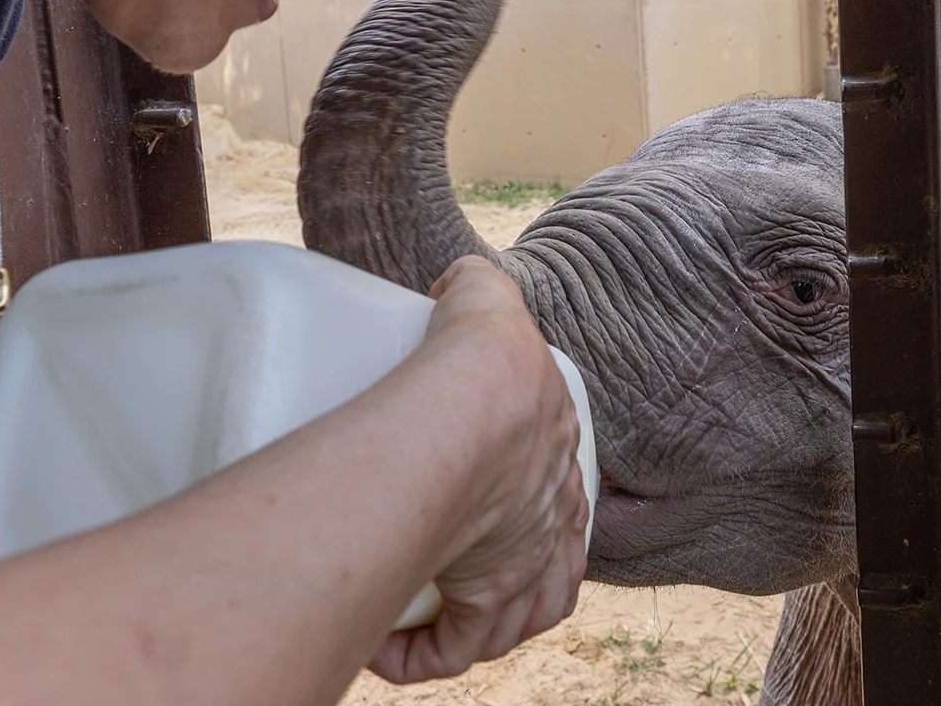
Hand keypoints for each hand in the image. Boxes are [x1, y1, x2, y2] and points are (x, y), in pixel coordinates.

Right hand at [369, 256, 588, 682]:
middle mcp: (552, 520)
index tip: (475, 510)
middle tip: (446, 567)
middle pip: (535, 567)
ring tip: (420, 618)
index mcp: (554, 455)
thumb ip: (474, 283)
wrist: (470, 407)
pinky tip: (385, 651)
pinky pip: (456, 649)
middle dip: (499, 577)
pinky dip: (420, 657)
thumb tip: (454, 282)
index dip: (523, 511)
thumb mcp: (485, 300)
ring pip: (505, 619)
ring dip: (467, 627)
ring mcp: (525, 565)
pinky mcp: (486, 600)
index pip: (553, 498)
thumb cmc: (479, 358)